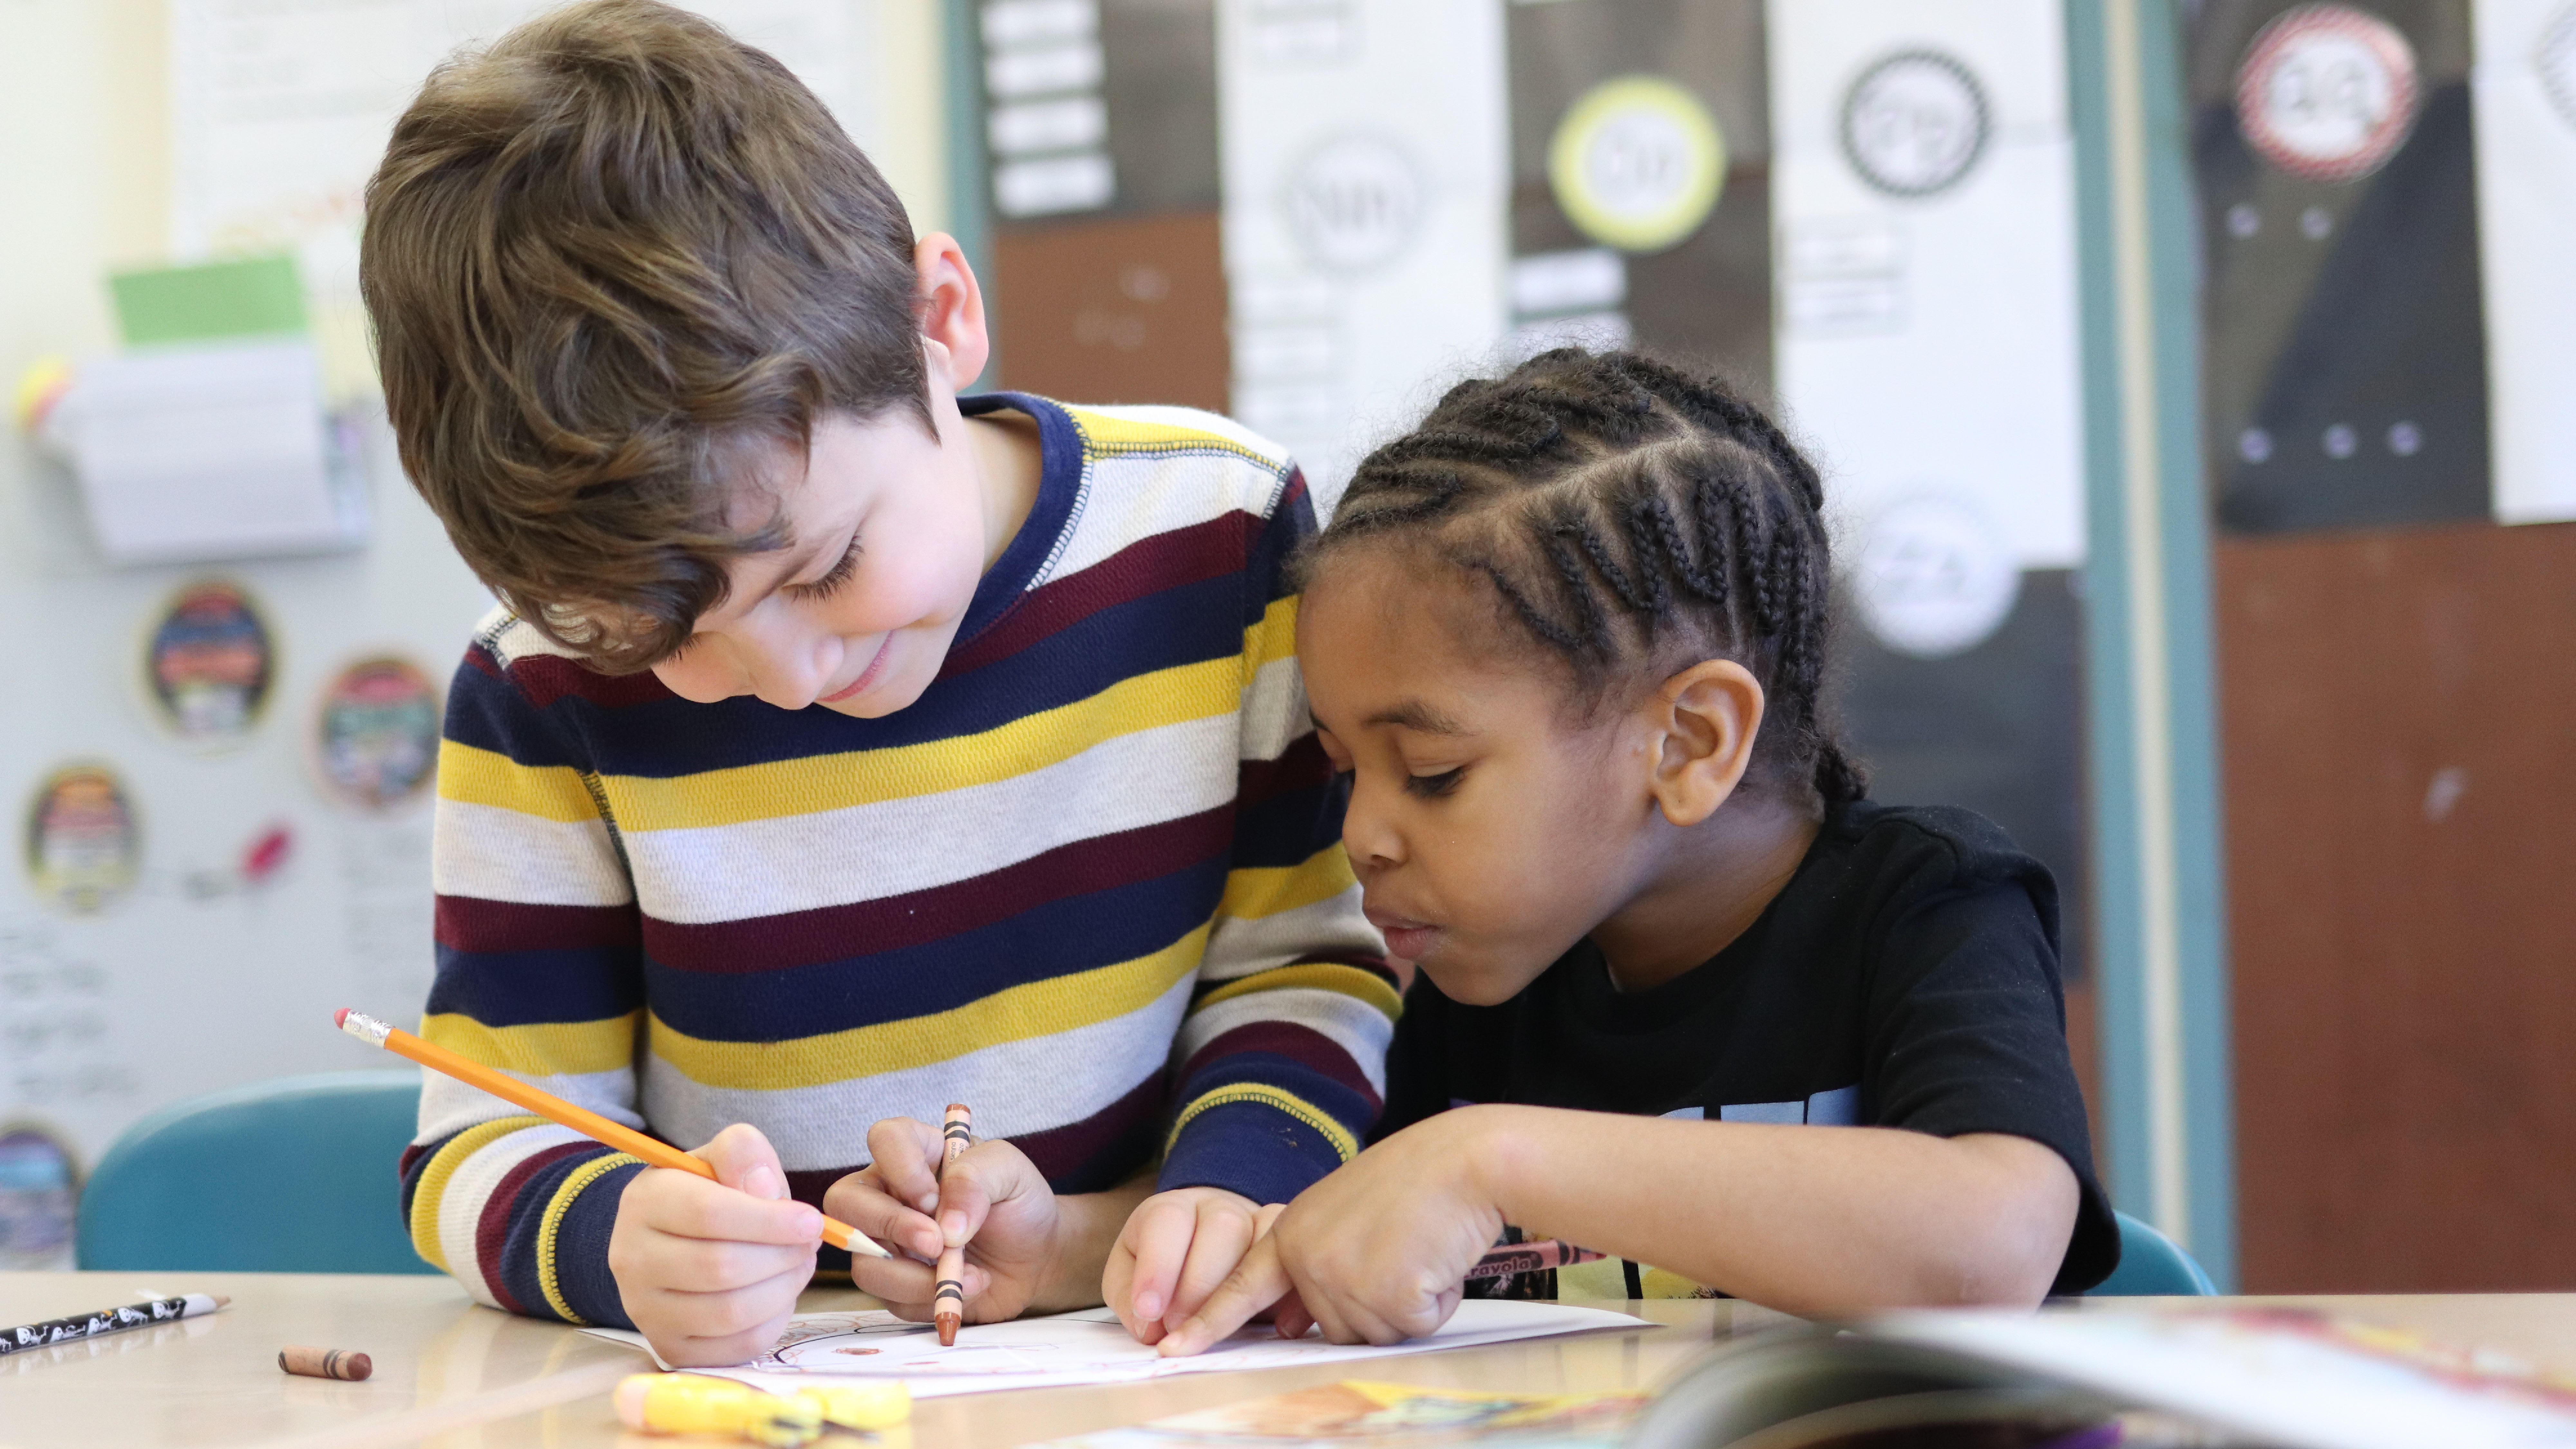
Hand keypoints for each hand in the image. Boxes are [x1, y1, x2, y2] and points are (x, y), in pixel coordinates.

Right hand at [608, 1123, 821, 1366]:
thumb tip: (764, 1188)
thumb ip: (743, 1155)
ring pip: (730, 1312)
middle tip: (809, 1243)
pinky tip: (779, 1295)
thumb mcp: (723, 1157)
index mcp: (645, 1202)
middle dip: (782, 1256)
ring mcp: (645, 1310)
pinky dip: (772, 1321)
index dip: (770, 1220)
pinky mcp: (669, 1346)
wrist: (671, 1238)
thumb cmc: (709, 1192)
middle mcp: (632, 1259)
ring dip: (783, 1288)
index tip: (811, 1221)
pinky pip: (736, 1346)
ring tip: (798, 1265)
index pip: (710, 1214)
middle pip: (721, 1267)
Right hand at [824, 1118, 1060, 1325]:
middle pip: (846, 1203)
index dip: (901, 1167)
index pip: (884, 1139)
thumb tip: (945, 1225)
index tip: (935, 1195)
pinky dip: (931, 1300)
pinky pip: (891, 1300)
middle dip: (890, 1227)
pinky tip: (969, 1288)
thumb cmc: (1018, 1203)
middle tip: (938, 1243)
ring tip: (967, 1274)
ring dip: (916, 1278)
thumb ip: (977, 1179)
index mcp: (917, 1152)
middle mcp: (889, 1194)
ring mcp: (887, 1242)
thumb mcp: (1010, 1173)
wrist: (1036, 1256)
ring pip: (865, 1263)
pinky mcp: (896, 1284)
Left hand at [1101, 1187, 1279, 1344]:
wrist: (1203, 1242)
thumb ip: (1130, 1300)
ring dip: (1242, 1291)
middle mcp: (1220, 1207)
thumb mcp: (1129, 1277)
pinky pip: (1299, 1257)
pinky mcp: (1289, 1245)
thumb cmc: (1163, 1266)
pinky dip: (1291, 1293)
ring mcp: (1259, 1222)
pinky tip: (1276, 1327)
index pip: (1167, 1220)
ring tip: (1220, 1330)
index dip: (1158, 1266)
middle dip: (1200, 1284)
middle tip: (1179, 1326)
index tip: (1150, 1312)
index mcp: (1173, 1210)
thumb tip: (1151, 1329)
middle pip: (1223, 1227)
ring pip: (1265, 1239)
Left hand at [1158, 1110, 1504, 1353]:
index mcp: (1294, 1230)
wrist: (1469, 1161)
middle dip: (1376, 1304)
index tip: (1171, 1348)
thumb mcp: (1347, 1213)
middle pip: (1332, 1326)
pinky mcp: (1386, 1296)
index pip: (1241, 1284)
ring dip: (1405, 1305)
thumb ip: (1313, 1262)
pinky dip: (1433, 1303)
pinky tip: (1438, 1260)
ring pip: (1371, 1334)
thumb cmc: (1419, 1182)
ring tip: (1420, 1251)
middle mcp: (1309, 1256)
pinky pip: (1411, 1329)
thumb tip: (1289, 1326)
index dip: (1208, 1320)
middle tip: (1402, 1251)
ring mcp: (1344, 1278)